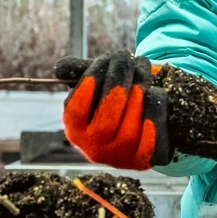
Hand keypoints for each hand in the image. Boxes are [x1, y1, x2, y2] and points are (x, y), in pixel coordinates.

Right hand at [62, 51, 172, 169]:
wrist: (150, 120)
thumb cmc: (118, 99)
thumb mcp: (99, 85)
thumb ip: (82, 74)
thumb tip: (61, 68)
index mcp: (76, 131)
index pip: (77, 109)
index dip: (91, 81)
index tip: (105, 59)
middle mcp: (96, 150)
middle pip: (106, 117)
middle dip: (117, 81)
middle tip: (125, 57)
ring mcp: (122, 158)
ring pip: (130, 126)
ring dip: (139, 89)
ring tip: (142, 69)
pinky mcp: (148, 160)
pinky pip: (154, 132)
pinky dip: (155, 107)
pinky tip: (154, 91)